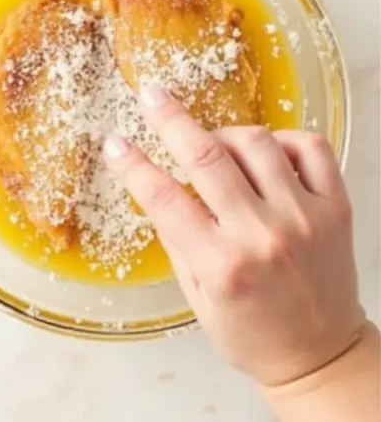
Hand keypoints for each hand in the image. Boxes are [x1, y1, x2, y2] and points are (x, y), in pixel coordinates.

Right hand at [103, 84, 365, 387]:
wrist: (319, 356)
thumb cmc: (251, 334)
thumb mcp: (196, 297)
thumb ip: (178, 239)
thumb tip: (155, 188)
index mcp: (222, 265)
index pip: (164, 199)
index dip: (133, 165)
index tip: (115, 143)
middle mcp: (263, 236)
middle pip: (206, 157)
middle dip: (170, 119)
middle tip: (151, 94)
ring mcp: (304, 218)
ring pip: (257, 143)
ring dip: (225, 134)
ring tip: (212, 143)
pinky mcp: (336, 208)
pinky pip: (311, 147)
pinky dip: (282, 138)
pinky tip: (264, 151)